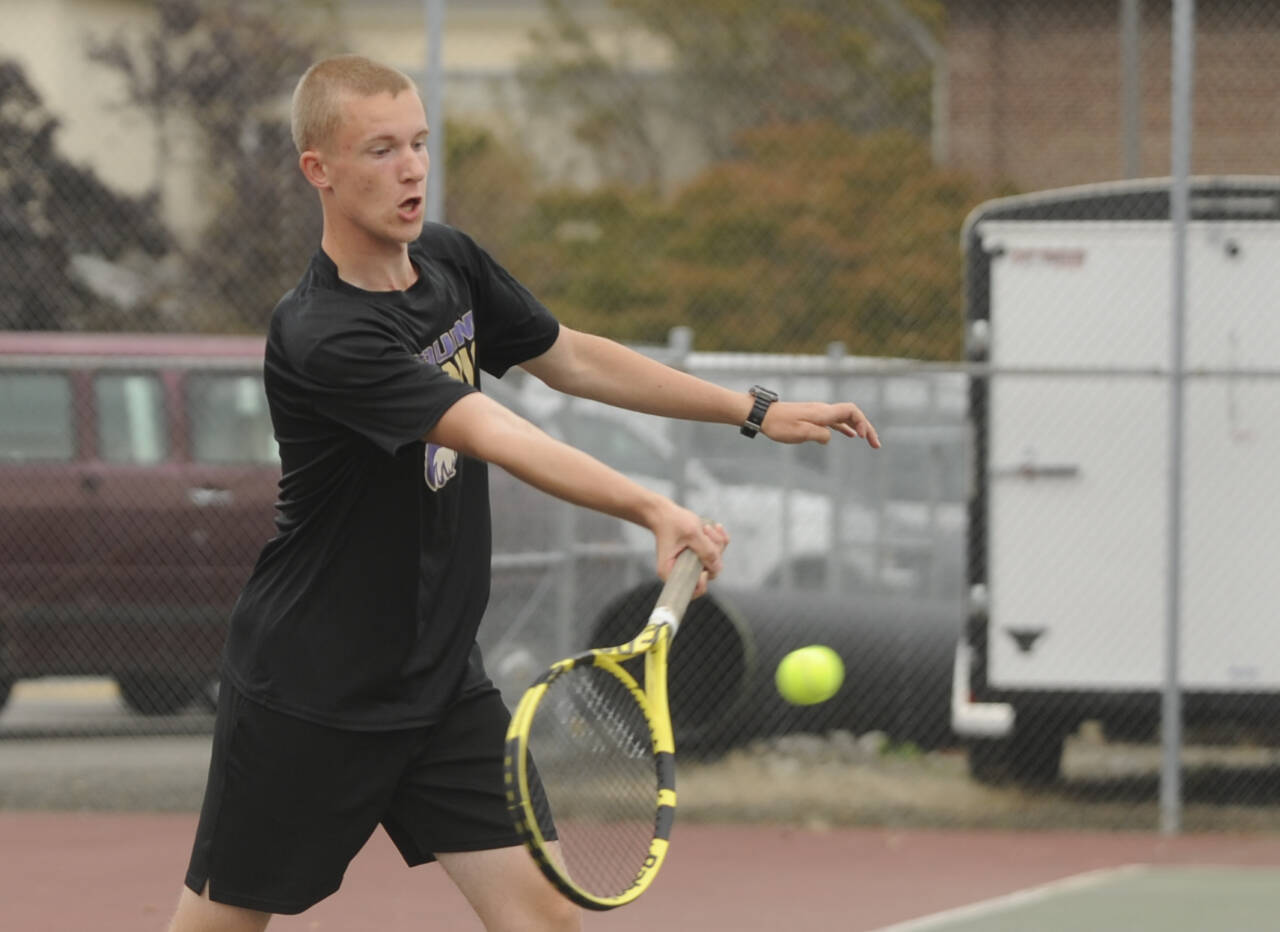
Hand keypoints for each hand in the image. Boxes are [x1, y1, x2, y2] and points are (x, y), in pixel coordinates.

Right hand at [652, 507, 728, 598]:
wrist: (665, 513)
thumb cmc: (673, 522)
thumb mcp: (691, 534)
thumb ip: (706, 551)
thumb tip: (718, 568)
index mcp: (671, 572)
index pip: (691, 591)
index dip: (702, 582)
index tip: (705, 566)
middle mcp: (681, 571)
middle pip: (708, 573)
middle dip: (713, 552)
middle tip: (706, 532)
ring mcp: (691, 564)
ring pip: (715, 561)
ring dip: (716, 542)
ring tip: (706, 527)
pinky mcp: (698, 555)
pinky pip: (716, 552)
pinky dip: (718, 540)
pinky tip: (715, 527)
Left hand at [762, 401, 879, 448]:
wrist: (763, 415)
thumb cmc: (779, 425)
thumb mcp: (800, 433)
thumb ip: (819, 435)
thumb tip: (830, 438)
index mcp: (822, 412)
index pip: (851, 411)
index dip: (862, 422)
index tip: (863, 437)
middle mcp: (823, 410)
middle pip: (852, 414)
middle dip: (866, 428)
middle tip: (876, 444)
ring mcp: (819, 413)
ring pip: (845, 418)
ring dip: (858, 428)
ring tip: (869, 441)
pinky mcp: (813, 417)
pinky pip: (835, 420)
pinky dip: (846, 427)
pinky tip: (850, 435)